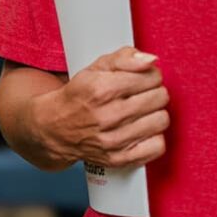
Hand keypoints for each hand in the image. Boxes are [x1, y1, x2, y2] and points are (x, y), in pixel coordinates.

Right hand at [31, 48, 169, 171]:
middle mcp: (108, 116)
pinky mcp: (119, 159)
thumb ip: (125, 58)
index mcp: (102, 89)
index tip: (143, 79)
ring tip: (142, 112)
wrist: (55, 129)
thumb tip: (150, 60)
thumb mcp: (96, 68)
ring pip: (161, 120)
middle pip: (160, 97)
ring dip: (155, 114)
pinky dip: (154, 137)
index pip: (151, 77)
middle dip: (154, 92)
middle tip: (142, 95)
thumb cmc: (78, 97)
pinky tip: (142, 130)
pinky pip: (157, 147)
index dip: (150, 75)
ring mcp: (114, 140)